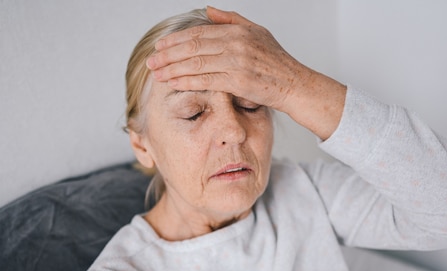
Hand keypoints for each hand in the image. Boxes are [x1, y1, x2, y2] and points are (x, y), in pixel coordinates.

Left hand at [146, 7, 305, 112]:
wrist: (294, 84)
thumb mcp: (257, 32)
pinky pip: (206, 81)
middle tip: (151, 62)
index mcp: (237, 31)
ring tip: (157, 74)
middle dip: (168, 55)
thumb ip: (231, 20)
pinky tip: (173, 83)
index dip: (175, 40)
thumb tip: (208, 10)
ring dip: (172, 69)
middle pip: (193, 47)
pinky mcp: (238, 82)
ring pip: (196, 64)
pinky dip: (186, 82)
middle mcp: (236, 44)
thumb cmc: (277, 61)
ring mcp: (237, 63)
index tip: (160, 46)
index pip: (198, 32)